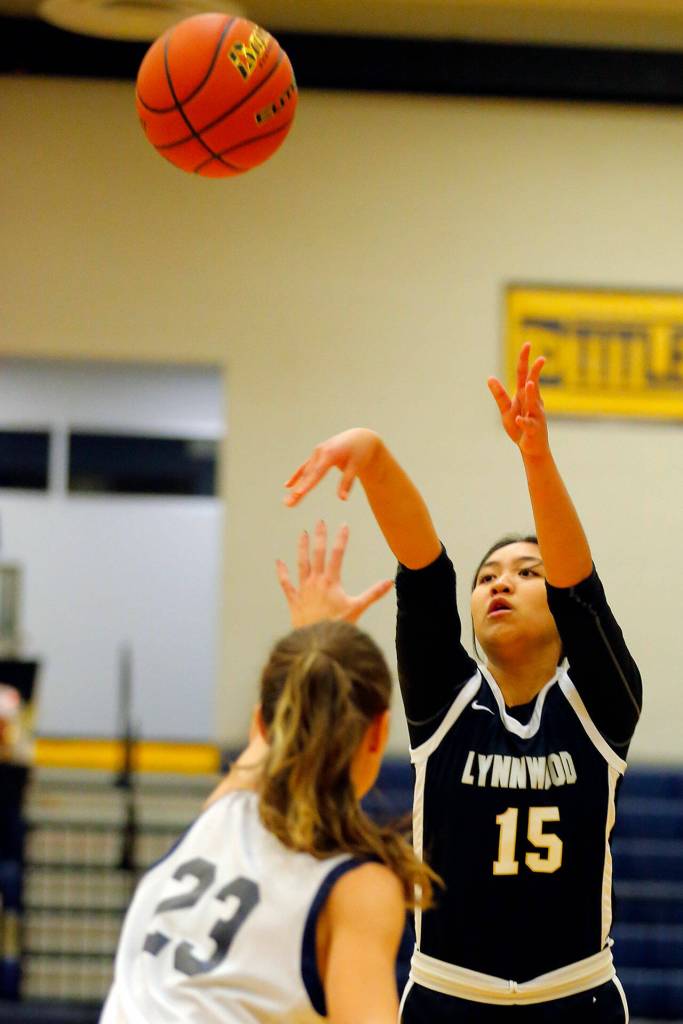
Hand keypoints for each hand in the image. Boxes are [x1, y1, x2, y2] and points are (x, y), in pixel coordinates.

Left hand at [276, 521, 392, 626]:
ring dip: (301, 548)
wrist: (316, 641)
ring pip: (301, 564)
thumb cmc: (337, 625)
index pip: (337, 554)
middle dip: (320, 537)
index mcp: (331, 582)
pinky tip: (279, 562)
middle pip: (318, 554)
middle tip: (320, 522)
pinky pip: (286, 584)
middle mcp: (316, 581)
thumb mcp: (357, 608)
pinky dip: (282, 573)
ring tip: (302, 534)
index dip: (341, 538)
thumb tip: (390, 582)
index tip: (344, 525)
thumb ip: (373, 594)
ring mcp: (303, 589)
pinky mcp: (294, 600)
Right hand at [283, 428, 380, 506]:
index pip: (317, 473)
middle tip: (288, 504)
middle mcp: (320, 452)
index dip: (307, 484)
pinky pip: (305, 467)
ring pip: (305, 473)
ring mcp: (316, 453)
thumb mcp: (356, 466)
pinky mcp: (316, 455)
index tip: (298, 494)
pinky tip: (287, 486)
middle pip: (307, 475)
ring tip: (287, 502)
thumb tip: (343, 499)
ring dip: (295, 487)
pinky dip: (297, 476)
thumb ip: (347, 482)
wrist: (360, 437)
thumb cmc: (360, 452)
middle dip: (297, 490)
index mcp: (330, 454)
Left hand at [487, 342, 549, 457]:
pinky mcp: (533, 429)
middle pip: (533, 384)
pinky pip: (528, 424)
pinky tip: (520, 420)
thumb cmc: (520, 427)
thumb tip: (490, 378)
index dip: (525, 360)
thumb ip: (499, 395)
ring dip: (532, 394)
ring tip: (530, 384)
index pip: (525, 374)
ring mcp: (535, 415)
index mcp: (525, 396)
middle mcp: (532, 402)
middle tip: (541, 358)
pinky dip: (524, 422)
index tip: (527, 344)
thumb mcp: (506, 410)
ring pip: (533, 403)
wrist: (531, 448)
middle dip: (536, 371)